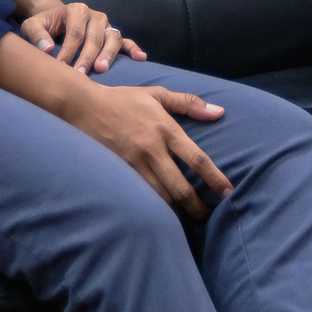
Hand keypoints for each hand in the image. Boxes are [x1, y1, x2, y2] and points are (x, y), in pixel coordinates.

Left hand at [17, 1, 145, 74]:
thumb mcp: (33, 25)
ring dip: (108, 54)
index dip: (68, 51)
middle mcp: (95, 16)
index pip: (75, 33)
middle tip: (82, 75)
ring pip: (113, 38)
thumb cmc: (44, 26)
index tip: (61, 68)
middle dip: (87, 57)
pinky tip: (141, 58)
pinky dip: (133, 48)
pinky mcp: (114, 34)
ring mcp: (107, 25)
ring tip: (102, 69)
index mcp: (76, 10)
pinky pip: (126, 41)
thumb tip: (49, 50)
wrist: (56, 20)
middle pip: (95, 37)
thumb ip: (37, 35)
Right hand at [63, 84, 231, 219]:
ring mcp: (134, 163)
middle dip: (196, 207)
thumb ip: (189, 103)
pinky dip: (153, 205)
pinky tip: (160, 212)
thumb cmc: (123, 99)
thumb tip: (220, 112)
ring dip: (175, 209)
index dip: (216, 180)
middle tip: (206, 216)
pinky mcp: (119, 172)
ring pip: (160, 196)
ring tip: (186, 216)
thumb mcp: (157, 94)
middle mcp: (153, 149)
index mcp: (166, 129)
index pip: (198, 160)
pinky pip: (141, 195)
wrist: (83, 106)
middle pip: (181, 187)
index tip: (229, 194)